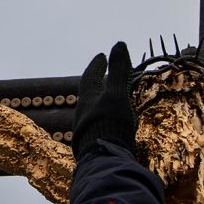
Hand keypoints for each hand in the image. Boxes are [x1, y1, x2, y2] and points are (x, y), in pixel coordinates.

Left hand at [72, 41, 135, 158]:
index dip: (97, 64)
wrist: (103, 161)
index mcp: (88, 98)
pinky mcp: (93, 143)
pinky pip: (99, 123)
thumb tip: (118, 43)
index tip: (101, 55)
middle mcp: (84, 112)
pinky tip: (111, 121)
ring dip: (101, 99)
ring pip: (93, 108)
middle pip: (90, 92)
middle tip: (105, 73)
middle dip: (98, 81)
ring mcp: (88, 129)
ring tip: (110, 95)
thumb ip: (119, 70)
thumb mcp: (117, 94)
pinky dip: (105, 115)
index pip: (90, 75)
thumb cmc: (109, 124)